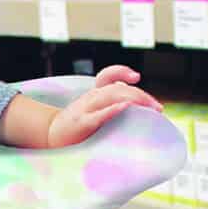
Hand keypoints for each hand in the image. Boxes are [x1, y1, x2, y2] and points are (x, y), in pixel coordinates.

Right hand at [47, 66, 163, 147]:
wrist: (49, 137)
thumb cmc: (73, 127)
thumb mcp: (89, 111)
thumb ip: (107, 105)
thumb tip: (132, 104)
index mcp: (92, 95)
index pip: (106, 76)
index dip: (121, 71)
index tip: (136, 76)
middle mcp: (89, 98)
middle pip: (117, 88)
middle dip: (141, 95)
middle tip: (158, 108)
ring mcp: (85, 110)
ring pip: (111, 95)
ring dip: (134, 99)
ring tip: (151, 108)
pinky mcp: (82, 124)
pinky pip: (99, 114)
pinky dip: (113, 109)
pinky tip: (125, 108)